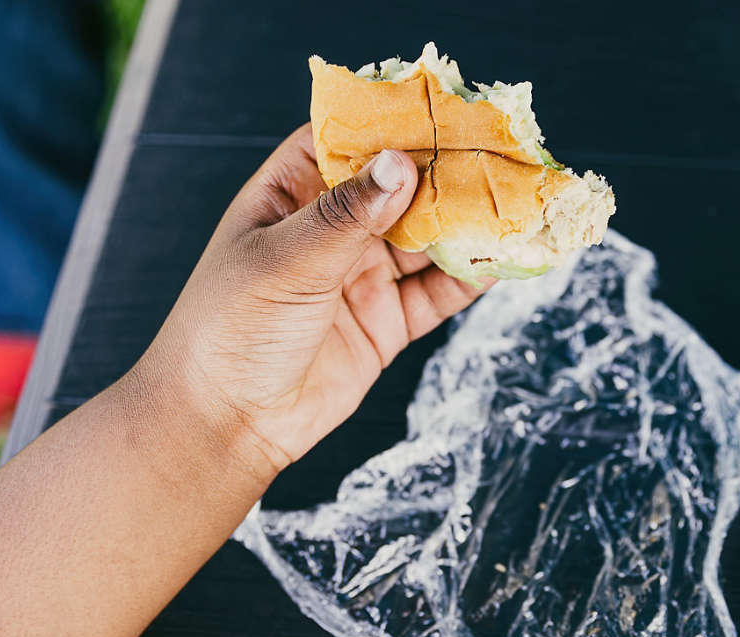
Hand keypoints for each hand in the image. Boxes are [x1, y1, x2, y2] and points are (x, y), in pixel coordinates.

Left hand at [132, 124, 488, 474]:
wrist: (228, 423)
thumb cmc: (230, 329)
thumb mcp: (285, 260)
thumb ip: (347, 216)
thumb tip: (400, 163)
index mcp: (291, 196)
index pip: (347, 142)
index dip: (392, 123)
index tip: (444, 110)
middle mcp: (330, 231)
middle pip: (399, 189)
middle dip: (445, 175)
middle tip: (496, 158)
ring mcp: (360, 275)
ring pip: (425, 240)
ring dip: (466, 226)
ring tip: (511, 206)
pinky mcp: (385, 321)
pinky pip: (436, 293)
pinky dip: (470, 279)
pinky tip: (502, 262)